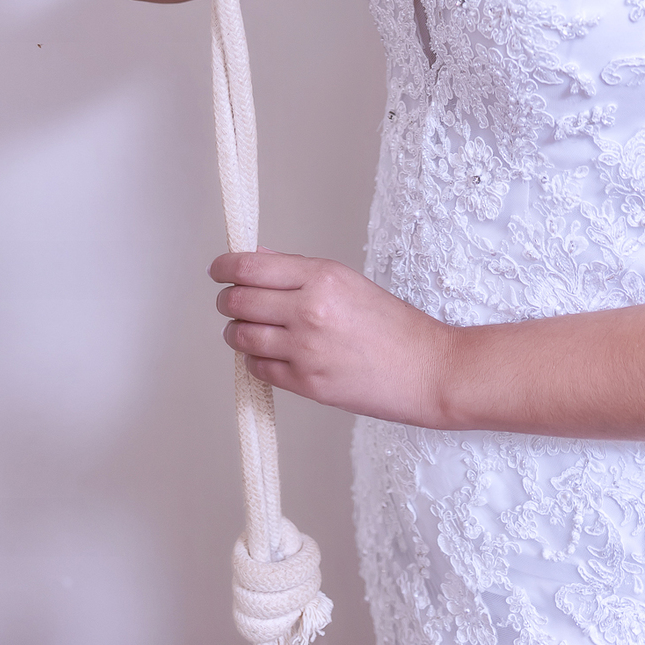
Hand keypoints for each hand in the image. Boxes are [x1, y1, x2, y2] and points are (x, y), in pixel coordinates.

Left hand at [211, 249, 457, 425]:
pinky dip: (254, 357)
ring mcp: (304, 350)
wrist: (426, 369)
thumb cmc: (396, 326)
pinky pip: (258, 367)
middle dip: (227, 300)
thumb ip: (300, 272)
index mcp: (323, 277)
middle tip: (228, 300)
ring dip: (236, 330)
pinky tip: (266, 352)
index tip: (218, 269)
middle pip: (239, 301)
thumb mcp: (350, 282)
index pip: (251, 267)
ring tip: (245, 328)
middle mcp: (308, 310)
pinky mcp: (305, 383)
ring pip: (241, 336)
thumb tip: (259, 260)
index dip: (225, 267)